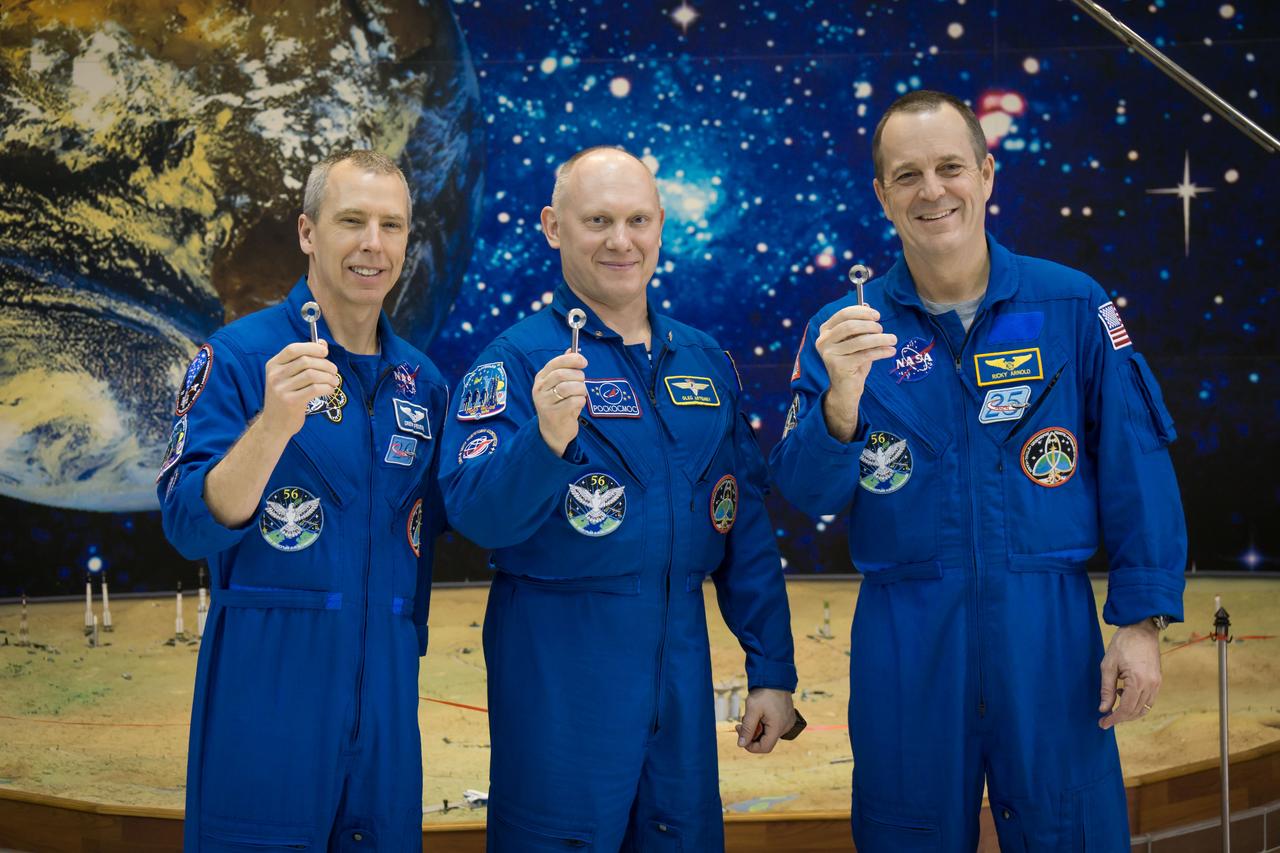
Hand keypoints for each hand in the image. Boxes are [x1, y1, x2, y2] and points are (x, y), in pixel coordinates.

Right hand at [260, 341, 337, 437]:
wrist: (274, 424)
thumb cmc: (287, 397)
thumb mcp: (289, 377)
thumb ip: (304, 359)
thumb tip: (322, 343)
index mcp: (273, 365)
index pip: (293, 349)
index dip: (312, 347)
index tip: (325, 351)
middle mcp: (275, 375)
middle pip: (306, 361)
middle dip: (325, 364)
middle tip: (334, 371)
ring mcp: (281, 389)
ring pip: (312, 375)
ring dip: (329, 377)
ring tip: (334, 381)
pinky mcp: (290, 402)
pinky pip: (315, 389)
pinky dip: (327, 388)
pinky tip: (330, 390)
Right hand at [533, 351, 587, 456]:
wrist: (553, 431)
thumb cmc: (559, 404)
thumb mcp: (559, 385)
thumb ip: (565, 368)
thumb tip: (572, 349)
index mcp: (541, 378)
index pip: (555, 363)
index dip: (571, 360)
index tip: (584, 362)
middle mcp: (539, 389)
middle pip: (562, 374)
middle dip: (578, 376)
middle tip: (582, 382)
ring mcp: (544, 402)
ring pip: (568, 388)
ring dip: (580, 389)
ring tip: (580, 394)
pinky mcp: (553, 414)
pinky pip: (574, 401)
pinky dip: (581, 401)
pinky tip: (578, 405)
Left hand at [735, 688, 795, 753]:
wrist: (775, 676)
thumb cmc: (764, 692)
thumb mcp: (752, 710)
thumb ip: (747, 728)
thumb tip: (741, 745)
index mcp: (778, 727)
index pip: (764, 747)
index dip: (751, 746)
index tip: (740, 736)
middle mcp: (786, 727)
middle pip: (766, 740)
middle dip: (752, 734)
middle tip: (740, 723)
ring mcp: (788, 722)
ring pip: (769, 733)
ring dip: (757, 728)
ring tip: (751, 715)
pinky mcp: (787, 717)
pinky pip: (774, 726)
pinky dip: (764, 724)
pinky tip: (759, 714)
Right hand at [815, 305, 896, 441]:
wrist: (846, 388)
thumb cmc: (853, 361)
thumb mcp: (855, 341)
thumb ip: (859, 325)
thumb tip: (867, 306)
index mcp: (825, 331)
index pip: (843, 314)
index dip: (862, 312)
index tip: (877, 316)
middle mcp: (823, 341)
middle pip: (850, 326)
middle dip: (870, 326)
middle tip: (883, 330)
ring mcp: (829, 354)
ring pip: (859, 341)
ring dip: (880, 338)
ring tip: (893, 340)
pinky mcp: (839, 366)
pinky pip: (865, 355)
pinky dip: (881, 351)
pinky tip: (890, 351)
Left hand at [1098, 620, 1161, 728]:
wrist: (1141, 629)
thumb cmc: (1122, 644)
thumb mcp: (1108, 665)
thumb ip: (1106, 688)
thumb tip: (1103, 709)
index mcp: (1138, 682)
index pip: (1126, 709)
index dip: (1114, 719)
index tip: (1102, 724)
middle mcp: (1151, 686)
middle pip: (1136, 712)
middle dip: (1120, 718)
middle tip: (1105, 720)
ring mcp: (1157, 684)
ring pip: (1144, 708)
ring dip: (1129, 712)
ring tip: (1112, 708)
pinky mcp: (1158, 681)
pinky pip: (1148, 700)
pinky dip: (1136, 703)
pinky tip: (1122, 695)